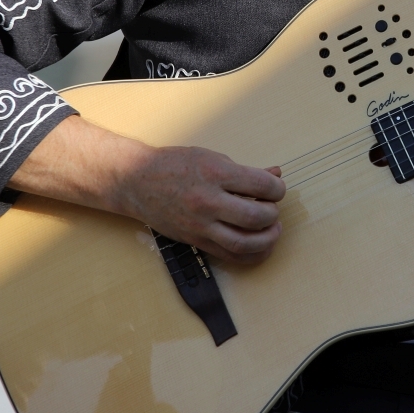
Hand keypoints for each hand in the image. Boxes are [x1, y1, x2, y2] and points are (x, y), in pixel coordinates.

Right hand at [10, 115, 286, 264]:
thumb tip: (276, 175)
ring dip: (268, 239)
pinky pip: (230, 255)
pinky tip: (260, 247)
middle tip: (273, 209)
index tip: (276, 189)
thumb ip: (246, 170)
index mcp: (215, 173)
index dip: (277, 189)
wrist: (136, 181)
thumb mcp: (212, 157)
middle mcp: (208, 201)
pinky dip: (251, 255)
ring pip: (245, 243)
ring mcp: (201, 225)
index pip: (262, 186)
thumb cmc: (174, 164)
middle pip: (257, 217)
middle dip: (273, 215)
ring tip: (273, 230)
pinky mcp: (196, 241)